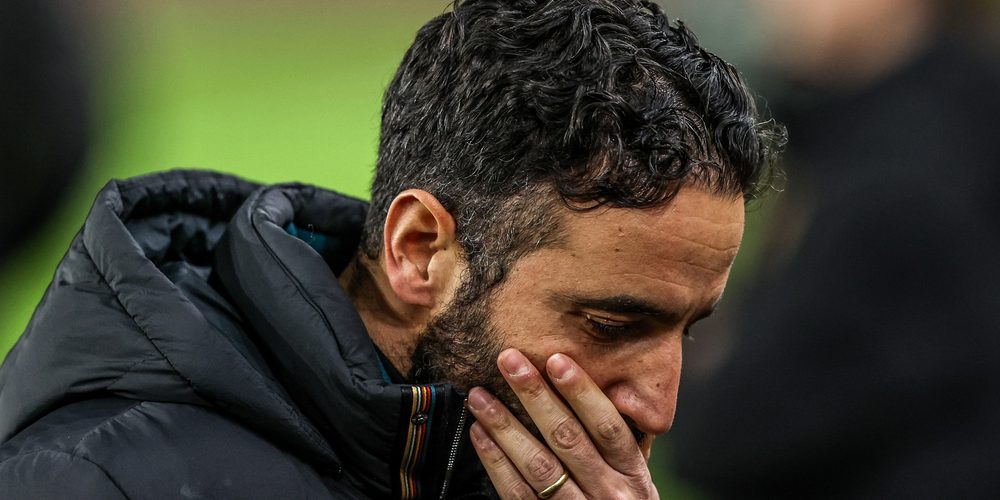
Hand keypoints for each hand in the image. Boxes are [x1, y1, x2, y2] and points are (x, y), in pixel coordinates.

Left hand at [466, 348, 658, 498]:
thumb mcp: (634, 475)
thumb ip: (616, 441)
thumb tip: (586, 387)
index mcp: (632, 473)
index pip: (607, 426)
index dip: (582, 392)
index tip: (557, 360)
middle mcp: (608, 492)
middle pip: (567, 438)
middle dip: (535, 395)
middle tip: (509, 362)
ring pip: (537, 465)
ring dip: (504, 426)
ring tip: (480, 397)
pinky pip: (516, 493)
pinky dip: (495, 461)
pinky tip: (480, 434)